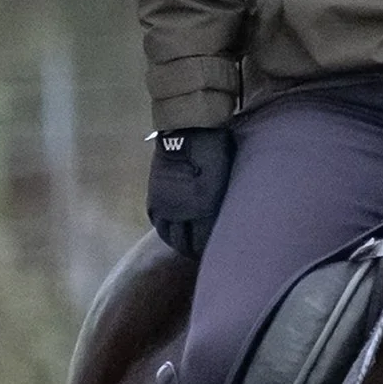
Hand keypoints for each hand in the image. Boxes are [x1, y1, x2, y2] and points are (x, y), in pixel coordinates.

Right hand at [146, 126, 233, 257]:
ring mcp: (166, 204)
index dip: (208, 251)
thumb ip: (222, 201)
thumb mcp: (227, 178)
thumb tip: (228, 219)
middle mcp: (182, 212)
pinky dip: (163, 227)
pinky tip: (170, 229)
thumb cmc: (218, 150)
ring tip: (185, 245)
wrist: (189, 128)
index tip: (216, 255)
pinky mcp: (154, 196)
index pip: (203, 242)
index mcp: (205, 208)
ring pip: (167, 234)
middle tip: (201, 254)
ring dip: (176, 242)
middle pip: (184, 243)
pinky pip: (156, 220)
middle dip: (192, 251)